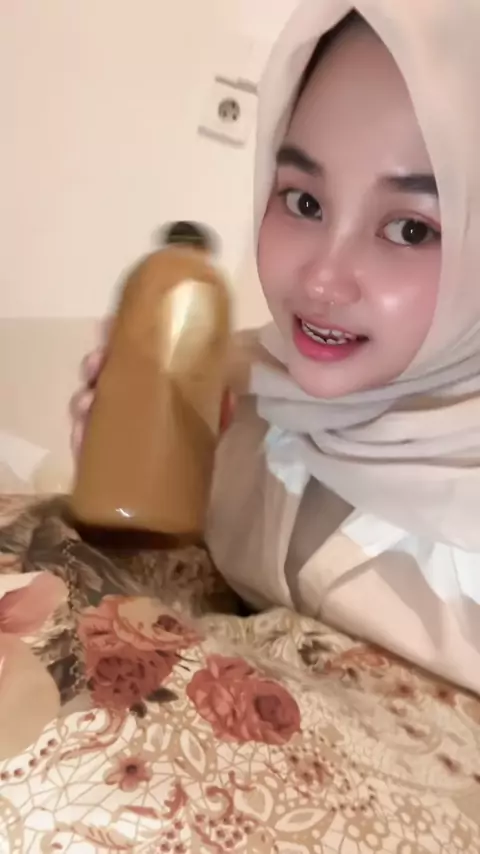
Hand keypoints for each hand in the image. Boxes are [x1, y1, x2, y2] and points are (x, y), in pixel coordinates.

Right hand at [69, 322, 234, 458]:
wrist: (187, 518)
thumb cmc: (200, 459)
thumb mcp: (213, 424)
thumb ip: (220, 403)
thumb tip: (227, 382)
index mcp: (160, 388)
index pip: (138, 354)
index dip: (120, 337)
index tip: (108, 328)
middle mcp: (135, 404)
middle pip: (107, 374)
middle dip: (96, 364)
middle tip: (94, 364)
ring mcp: (115, 430)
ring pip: (90, 402)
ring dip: (83, 396)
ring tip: (86, 401)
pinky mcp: (101, 458)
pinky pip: (84, 440)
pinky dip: (78, 433)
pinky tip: (79, 432)